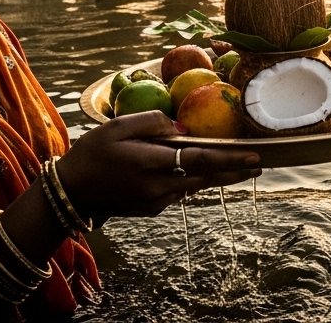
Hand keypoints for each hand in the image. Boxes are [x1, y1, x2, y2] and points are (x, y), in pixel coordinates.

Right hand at [54, 111, 260, 219]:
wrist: (71, 192)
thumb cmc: (92, 152)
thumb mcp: (117, 126)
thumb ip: (152, 122)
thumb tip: (182, 128)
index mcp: (151, 164)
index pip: (200, 159)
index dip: (230, 158)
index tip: (255, 155)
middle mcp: (159, 187)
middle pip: (206, 177)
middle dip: (234, 171)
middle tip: (260, 164)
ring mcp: (157, 201)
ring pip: (195, 185)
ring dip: (218, 176)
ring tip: (241, 167)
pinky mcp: (152, 209)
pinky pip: (179, 191)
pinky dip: (193, 180)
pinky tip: (202, 172)